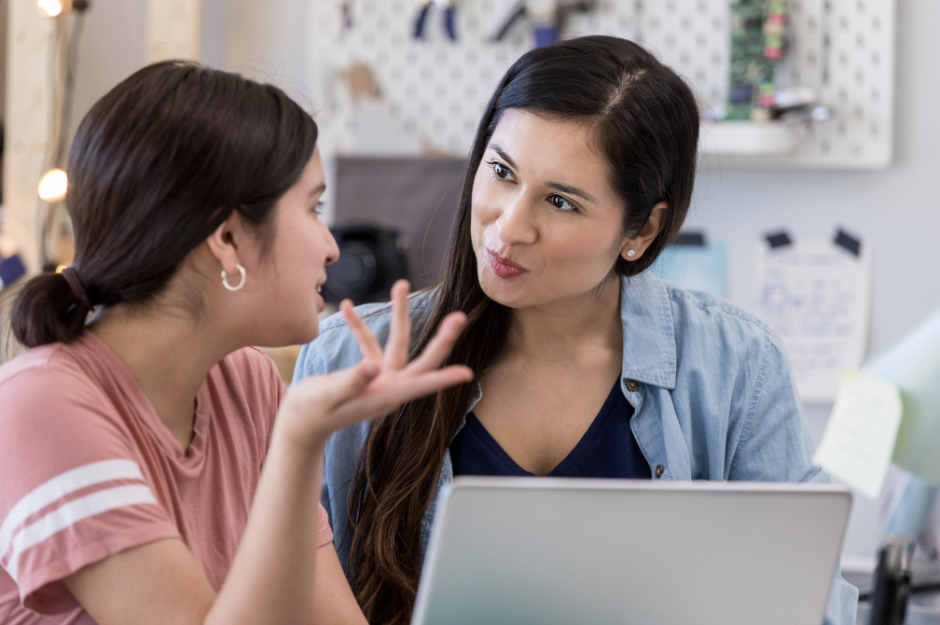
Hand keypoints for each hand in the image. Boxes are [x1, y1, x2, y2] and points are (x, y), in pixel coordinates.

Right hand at [281, 280, 472, 446]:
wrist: (300, 423)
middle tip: (459, 316)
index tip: (467, 373)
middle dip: (440, 338)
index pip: (419, 385)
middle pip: (421, 360)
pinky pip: (368, 344)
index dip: (443, 378)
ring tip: (401, 284)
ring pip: (396, 342)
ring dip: (398, 314)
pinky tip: (347, 307)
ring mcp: (380, 378)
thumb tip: (372, 367)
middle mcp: (388, 387)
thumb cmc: (311, 414)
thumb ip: (350, 382)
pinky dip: (358, 326)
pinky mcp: (367, 372)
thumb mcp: (327, 397)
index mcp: (383, 397)